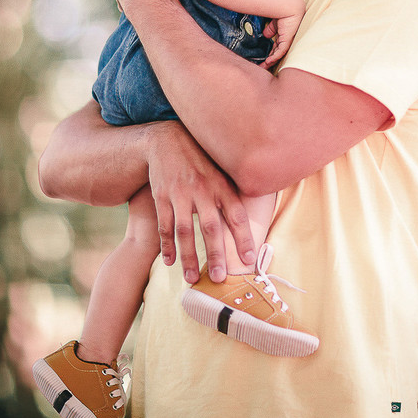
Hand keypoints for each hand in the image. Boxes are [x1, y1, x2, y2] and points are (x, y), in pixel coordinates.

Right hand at [146, 121, 255, 283]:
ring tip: (192, 279)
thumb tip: (255, 216)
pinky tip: (170, 262)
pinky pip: (164, 225)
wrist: (166, 139)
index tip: (249, 259)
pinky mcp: (162, 196)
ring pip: (184, 230)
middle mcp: (202, 189)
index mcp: (221, 184)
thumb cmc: (200, 159)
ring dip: (189, 256)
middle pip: (210, 227)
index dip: (244, 237)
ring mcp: (180, 193)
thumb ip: (234, 192)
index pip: (237, 214)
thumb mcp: (221, 169)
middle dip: (215, 254)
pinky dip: (166, 245)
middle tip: (219, 278)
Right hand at [262, 0, 304, 67]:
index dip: (271, 53)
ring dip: (271, 61)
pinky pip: (280, 52)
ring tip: (263, 67)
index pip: (277, 46)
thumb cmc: (282, 11)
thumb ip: (271, 29)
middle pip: (278, 52)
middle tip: (262, 66)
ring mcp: (288, 40)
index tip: (264, 58)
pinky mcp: (287, 40)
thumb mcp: (274, 22)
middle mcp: (287, 39)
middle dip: (270, 60)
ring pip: (279, 54)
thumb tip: (265, 35)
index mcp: (285, 34)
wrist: (288, 5)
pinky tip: (267, 62)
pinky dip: (274, 57)